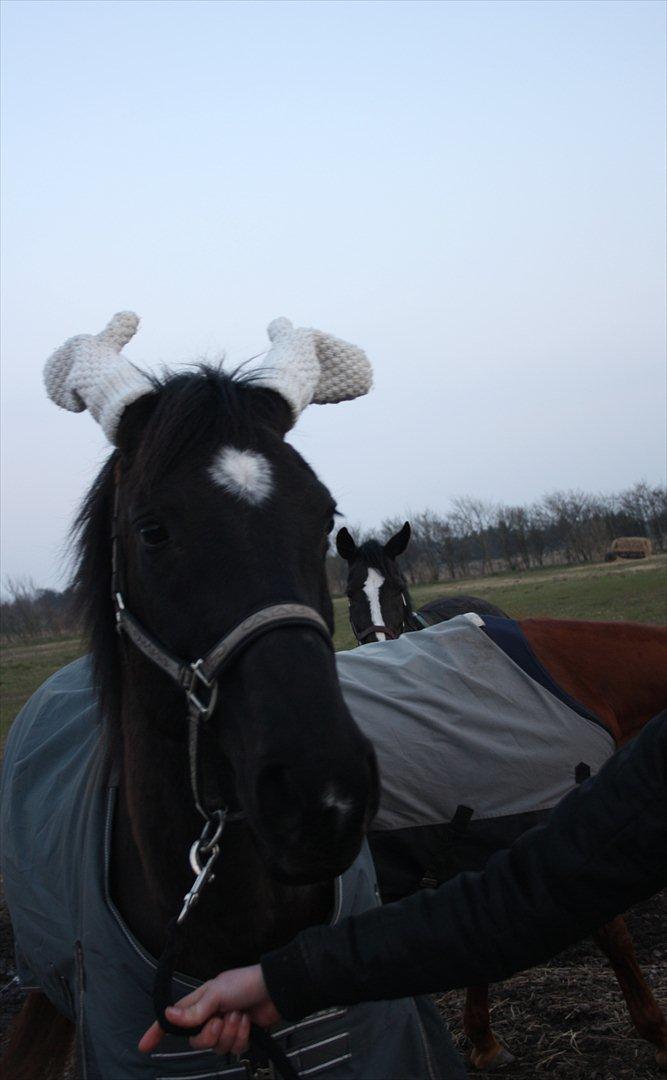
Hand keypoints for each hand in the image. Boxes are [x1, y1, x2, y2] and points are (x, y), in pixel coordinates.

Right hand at [138, 963, 280, 1056]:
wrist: (274, 989)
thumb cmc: (245, 982)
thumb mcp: (216, 993)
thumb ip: (194, 1009)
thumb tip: (169, 1015)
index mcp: (199, 1002)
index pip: (174, 1019)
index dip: (158, 1031)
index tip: (145, 1045)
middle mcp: (210, 1016)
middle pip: (197, 1041)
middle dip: (209, 1034)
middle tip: (220, 1019)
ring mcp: (225, 1027)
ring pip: (217, 1047)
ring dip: (229, 1032)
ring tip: (238, 1014)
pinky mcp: (240, 1036)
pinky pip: (234, 1048)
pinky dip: (241, 1036)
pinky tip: (247, 1022)